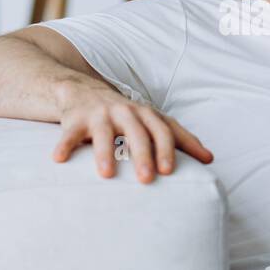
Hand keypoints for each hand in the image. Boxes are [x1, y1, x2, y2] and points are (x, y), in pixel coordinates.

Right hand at [52, 84, 212, 182]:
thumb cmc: (126, 115)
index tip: (170, 171)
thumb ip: (180, 138)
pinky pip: (69, 133)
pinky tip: (59, 160)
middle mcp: (124, 111)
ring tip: (106, 175)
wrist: (82, 90)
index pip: (162, 130)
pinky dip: (64, 145)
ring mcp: (99, 114)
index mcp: (146, 114)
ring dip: (104, 152)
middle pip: (136, 133)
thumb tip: (210, 159)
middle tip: (147, 179)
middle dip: (142, 155)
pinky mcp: (75, 119)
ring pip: (103, 133)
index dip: (167, 149)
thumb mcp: (153, 121)